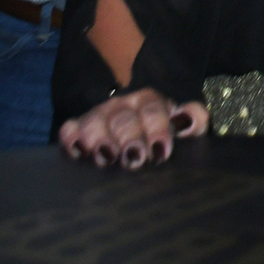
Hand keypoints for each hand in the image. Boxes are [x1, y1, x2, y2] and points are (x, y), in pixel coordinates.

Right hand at [57, 88, 208, 169]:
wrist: (135, 126)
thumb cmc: (161, 132)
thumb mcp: (182, 125)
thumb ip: (193, 120)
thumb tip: (190, 120)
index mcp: (151, 103)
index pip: (153, 110)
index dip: (157, 129)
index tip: (160, 152)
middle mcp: (123, 107)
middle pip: (123, 119)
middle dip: (129, 138)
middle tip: (135, 159)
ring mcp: (99, 116)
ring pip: (95, 122)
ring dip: (100, 140)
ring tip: (107, 158)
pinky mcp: (78, 128)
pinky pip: (69, 129)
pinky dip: (71, 139)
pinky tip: (79, 152)